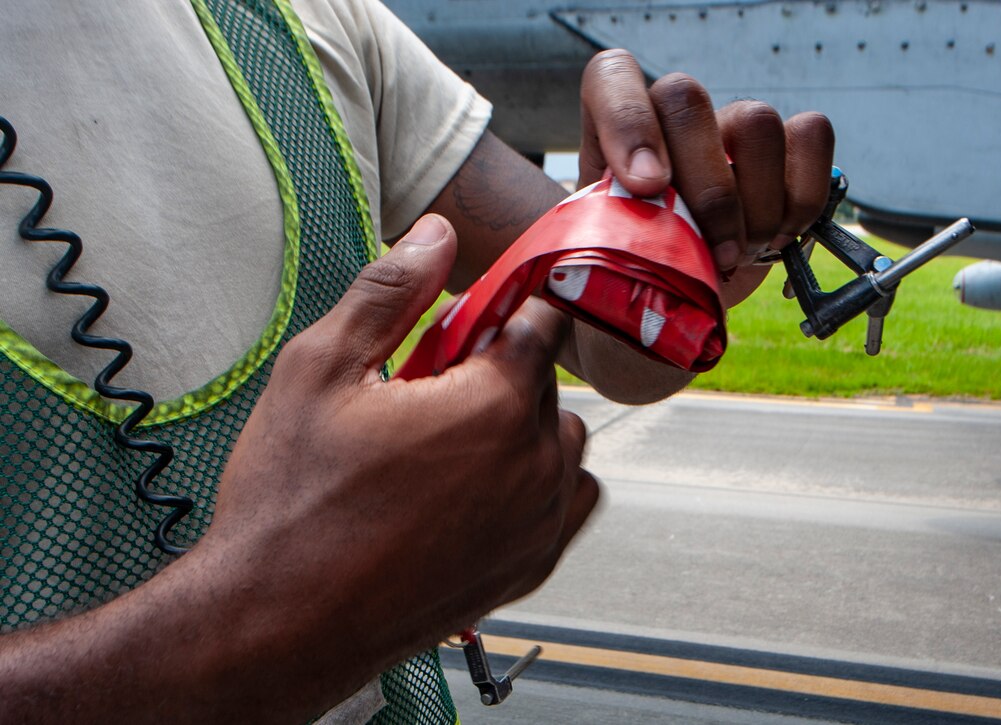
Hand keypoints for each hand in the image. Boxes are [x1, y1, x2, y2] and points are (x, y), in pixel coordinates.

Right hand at [0, 215, 598, 723]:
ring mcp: (539, 522)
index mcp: (498, 404)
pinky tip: (480, 484)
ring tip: (446, 443)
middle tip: (429, 390)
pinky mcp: (532, 566)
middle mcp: (537, 464)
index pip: (542, 320)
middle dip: (499, 370)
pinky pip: (568, 499)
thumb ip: (389, 291)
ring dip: (523, 425)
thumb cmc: (293, 503)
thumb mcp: (321, 369)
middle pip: (549, 381)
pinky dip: (540, 480)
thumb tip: (434, 236)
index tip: (470, 319)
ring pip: (563, 440)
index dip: (505, 307)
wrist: (279, 621)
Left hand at [579, 49, 835, 308]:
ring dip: (757, 207)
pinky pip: (812, 136)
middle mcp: (671, 118)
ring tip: (740, 255)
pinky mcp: (785, 147)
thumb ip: (600, 256)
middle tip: (714, 255)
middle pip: (687, 98)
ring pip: (756, 122)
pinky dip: (803, 197)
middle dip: (706, 189)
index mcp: (610, 134)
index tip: (646, 188)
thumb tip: (627, 266)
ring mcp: (730, 127)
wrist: (678, 303)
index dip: (628, 122)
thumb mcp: (600, 273)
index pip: (611, 79)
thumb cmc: (631, 283)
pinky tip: (779, 239)